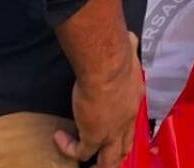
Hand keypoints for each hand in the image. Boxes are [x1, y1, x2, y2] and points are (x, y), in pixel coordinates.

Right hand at [54, 32, 142, 167]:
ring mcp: (113, 130)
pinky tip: (58, 138)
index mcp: (135, 99)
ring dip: (99, 165)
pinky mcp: (95, 136)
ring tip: (85, 165)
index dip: (122, 127)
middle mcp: (127, 119)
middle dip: (115, 155)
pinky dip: (69, 148)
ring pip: (109, 159)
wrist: (108, 66)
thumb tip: (128, 37)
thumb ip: (128, 48)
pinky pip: (82, 152)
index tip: (109, 124)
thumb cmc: (117, 54)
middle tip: (102, 159)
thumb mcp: (129, 52)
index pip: (131, 120)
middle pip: (125, 147)